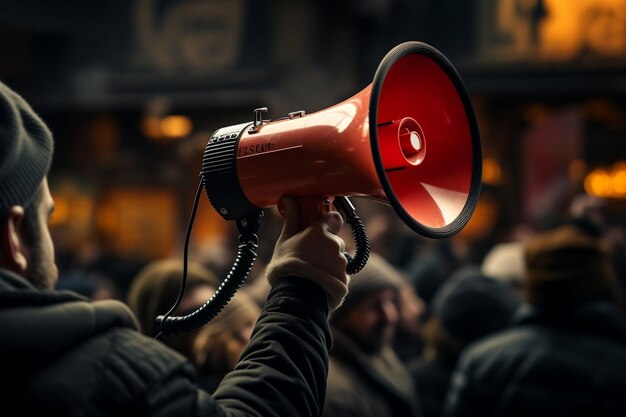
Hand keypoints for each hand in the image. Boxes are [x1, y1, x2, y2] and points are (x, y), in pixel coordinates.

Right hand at [266, 196, 348, 310]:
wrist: (297, 296)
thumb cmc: (287, 266)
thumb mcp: (284, 241)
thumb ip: (291, 219)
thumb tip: (288, 199)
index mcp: (321, 232)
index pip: (334, 217)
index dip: (327, 221)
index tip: (318, 226)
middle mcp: (335, 244)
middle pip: (334, 239)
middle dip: (324, 244)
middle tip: (308, 253)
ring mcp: (342, 261)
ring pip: (337, 256)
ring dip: (328, 260)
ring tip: (311, 270)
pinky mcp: (345, 277)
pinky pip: (340, 271)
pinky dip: (332, 274)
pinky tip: (318, 280)